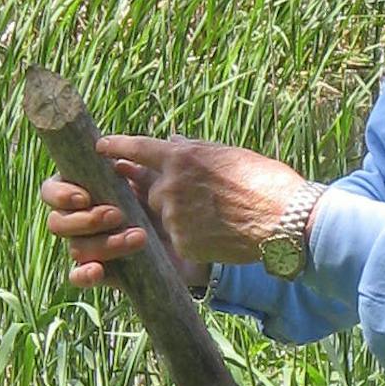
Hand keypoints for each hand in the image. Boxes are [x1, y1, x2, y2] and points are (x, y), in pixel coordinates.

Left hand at [40, 134, 309, 289]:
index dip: (116, 148)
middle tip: (190, 198)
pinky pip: (177, 240)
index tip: (101, 148)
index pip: (136, 148)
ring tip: (214, 218)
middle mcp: (170, 185)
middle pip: (150, 189)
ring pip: (163, 217)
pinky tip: (217, 236)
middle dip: (163, 194)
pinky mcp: (182, 244)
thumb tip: (172, 141)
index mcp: (181, 156)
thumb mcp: (228, 154)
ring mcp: (173, 217)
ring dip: (180, 218)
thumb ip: (194, 150)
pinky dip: (193, 238)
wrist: (283, 220)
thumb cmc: (264, 181)